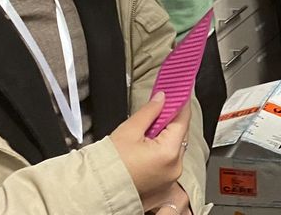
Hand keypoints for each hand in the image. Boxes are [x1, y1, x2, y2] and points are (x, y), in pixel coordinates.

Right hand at [109, 93, 192, 209]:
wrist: (97, 190)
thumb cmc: (109, 164)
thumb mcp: (129, 130)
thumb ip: (149, 112)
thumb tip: (161, 98)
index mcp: (169, 152)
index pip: (183, 119)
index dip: (181, 103)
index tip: (179, 91)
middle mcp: (175, 167)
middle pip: (180, 134)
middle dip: (171, 119)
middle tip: (161, 105)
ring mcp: (171, 177)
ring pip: (175, 147)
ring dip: (167, 135)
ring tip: (150, 127)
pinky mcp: (165, 183)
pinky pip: (169, 160)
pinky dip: (163, 150)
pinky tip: (150, 143)